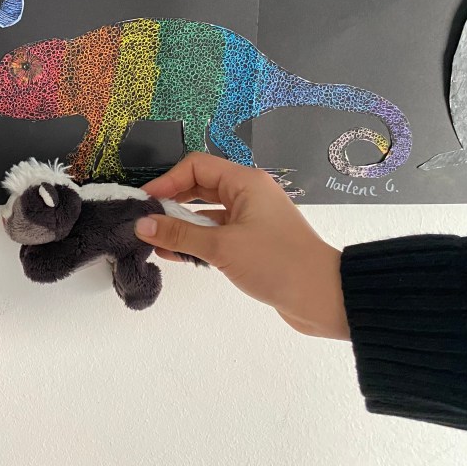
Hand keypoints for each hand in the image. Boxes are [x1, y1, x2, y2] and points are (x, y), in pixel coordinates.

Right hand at [136, 152, 349, 339]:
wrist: (325, 299)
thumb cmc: (278, 263)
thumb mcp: (222, 247)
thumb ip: (179, 234)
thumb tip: (142, 224)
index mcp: (245, 182)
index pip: (195, 167)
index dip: (167, 181)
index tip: (144, 202)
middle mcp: (248, 195)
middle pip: (199, 187)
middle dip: (171, 203)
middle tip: (145, 220)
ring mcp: (251, 219)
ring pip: (206, 213)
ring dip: (181, 225)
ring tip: (155, 241)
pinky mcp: (251, 242)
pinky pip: (215, 234)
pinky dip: (196, 241)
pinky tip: (174, 254)